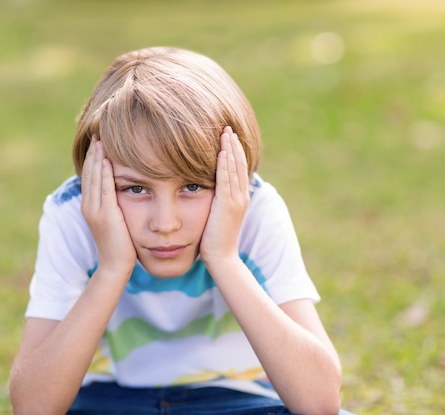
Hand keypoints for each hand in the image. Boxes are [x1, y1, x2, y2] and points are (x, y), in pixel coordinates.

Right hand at [80, 137, 136, 277]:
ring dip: (97, 156)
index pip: (90, 175)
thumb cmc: (121, 244)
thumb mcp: (116, 219)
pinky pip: (103, 188)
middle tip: (98, 131)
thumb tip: (123, 191)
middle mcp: (89, 205)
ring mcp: (94, 210)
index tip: (99, 140)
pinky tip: (106, 158)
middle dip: (93, 151)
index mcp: (90, 205)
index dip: (93, 157)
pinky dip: (103, 172)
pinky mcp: (104, 214)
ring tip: (100, 138)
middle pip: (89, 171)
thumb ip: (115, 204)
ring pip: (94, 176)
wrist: (116, 265)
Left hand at [199, 127, 249, 265]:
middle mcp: (241, 196)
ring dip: (230, 149)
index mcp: (239, 197)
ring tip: (225, 132)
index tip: (228, 135)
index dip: (235, 151)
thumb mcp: (216, 215)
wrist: (221, 257)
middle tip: (227, 127)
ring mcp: (236, 200)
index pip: (238, 168)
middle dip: (234, 144)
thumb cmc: (214, 238)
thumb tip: (204, 188)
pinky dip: (225, 164)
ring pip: (234, 168)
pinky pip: (226, 180)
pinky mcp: (227, 205)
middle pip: (239, 163)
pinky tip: (222, 151)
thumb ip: (215, 200)